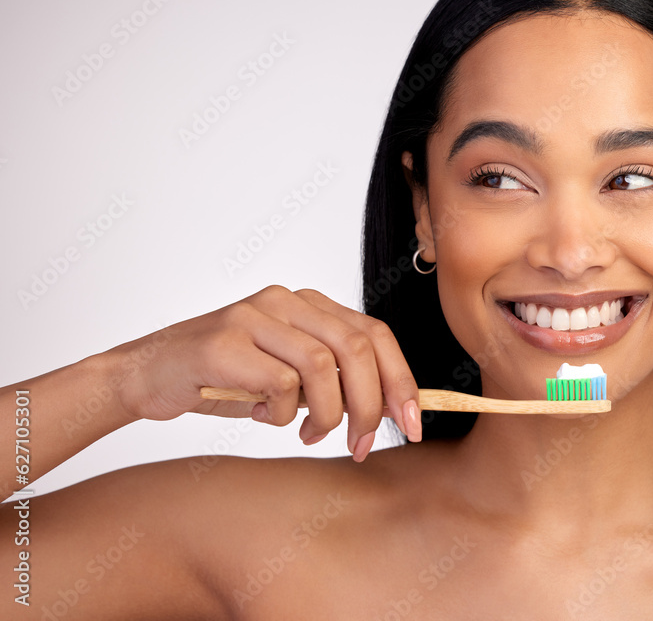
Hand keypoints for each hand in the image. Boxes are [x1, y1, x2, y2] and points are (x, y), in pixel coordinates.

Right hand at [107, 285, 421, 459]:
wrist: (147, 375)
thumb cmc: (223, 380)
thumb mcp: (289, 379)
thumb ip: (333, 383)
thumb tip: (391, 408)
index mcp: (308, 305)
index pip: (374, 334)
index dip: (401, 379)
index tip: (412, 422)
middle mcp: (285, 300)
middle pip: (357, 347)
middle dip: (370, 405)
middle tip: (361, 445)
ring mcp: (254, 315)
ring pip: (323, 365)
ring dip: (326, 414)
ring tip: (308, 435)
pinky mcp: (225, 340)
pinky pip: (279, 382)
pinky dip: (281, 413)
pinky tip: (261, 416)